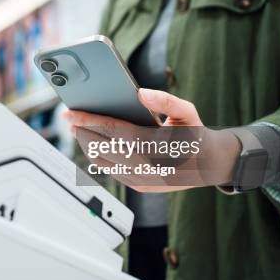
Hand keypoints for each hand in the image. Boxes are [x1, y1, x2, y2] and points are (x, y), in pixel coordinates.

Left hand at [63, 88, 240, 192]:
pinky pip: (110, 170)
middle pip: (101, 146)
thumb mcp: (187, 112)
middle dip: (82, 131)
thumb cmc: (195, 135)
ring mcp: (141, 179)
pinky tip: (94, 144)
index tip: (70, 112)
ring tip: (79, 129)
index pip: (112, 131)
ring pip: (102, 161)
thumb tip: (140, 93)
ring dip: (87, 144)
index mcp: (156, 146)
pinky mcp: (139, 186)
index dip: (88, 120)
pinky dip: (98, 156)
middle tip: (70, 118)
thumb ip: (165, 100)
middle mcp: (147, 166)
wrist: (210, 165)